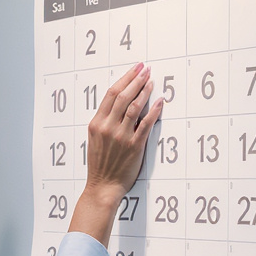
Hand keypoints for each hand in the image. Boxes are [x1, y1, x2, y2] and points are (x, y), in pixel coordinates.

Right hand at [68, 63, 162, 243]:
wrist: (103, 186)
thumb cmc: (100, 164)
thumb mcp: (95, 139)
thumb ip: (105, 121)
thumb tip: (120, 104)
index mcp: (96, 123)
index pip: (111, 94)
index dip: (124, 79)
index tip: (134, 69)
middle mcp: (108, 127)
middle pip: (123, 96)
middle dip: (136, 80)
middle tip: (145, 69)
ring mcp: (121, 136)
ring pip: (134, 107)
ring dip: (145, 91)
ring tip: (152, 81)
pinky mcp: (134, 145)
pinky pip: (146, 123)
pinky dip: (154, 111)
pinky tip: (160, 102)